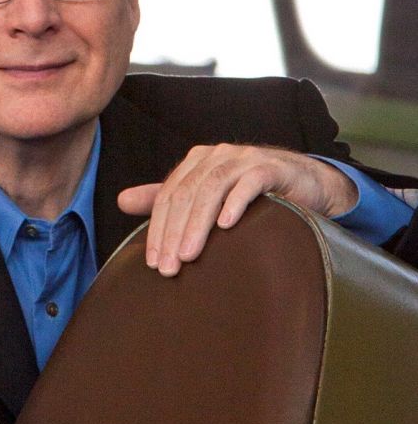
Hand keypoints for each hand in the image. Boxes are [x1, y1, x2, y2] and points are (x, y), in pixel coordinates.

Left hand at [116, 144, 357, 276]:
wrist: (303, 185)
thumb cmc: (249, 195)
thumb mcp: (203, 198)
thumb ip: (164, 199)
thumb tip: (121, 201)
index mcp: (196, 162)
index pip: (168, 198)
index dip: (157, 231)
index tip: (152, 264)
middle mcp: (216, 156)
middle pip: (186, 195)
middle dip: (173, 233)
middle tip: (168, 267)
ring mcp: (244, 158)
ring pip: (212, 190)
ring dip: (198, 225)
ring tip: (189, 255)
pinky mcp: (271, 167)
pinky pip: (250, 183)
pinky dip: (236, 202)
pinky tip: (226, 226)